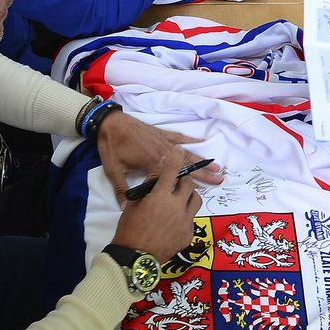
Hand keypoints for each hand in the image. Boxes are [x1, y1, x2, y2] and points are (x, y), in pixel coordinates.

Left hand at [98, 110, 220, 209]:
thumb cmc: (111, 146)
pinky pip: (178, 137)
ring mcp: (163, 141)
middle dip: (203, 174)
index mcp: (152, 163)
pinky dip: (190, 139)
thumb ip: (121, 188)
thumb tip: (125, 207)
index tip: (198, 195)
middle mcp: (162, 152)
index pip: (171, 179)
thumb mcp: (112, 169)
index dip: (183, 188)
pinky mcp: (161, 133)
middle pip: (186, 166)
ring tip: (216, 166)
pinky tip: (201, 141)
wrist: (109, 122)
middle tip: (219, 180)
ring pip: (186, 153)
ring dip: (201, 160)